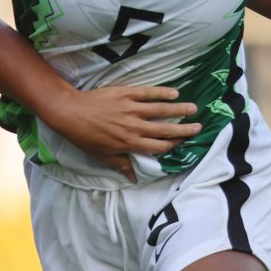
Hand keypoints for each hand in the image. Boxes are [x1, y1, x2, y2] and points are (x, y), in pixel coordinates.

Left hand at [47, 84, 201, 171]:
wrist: (71, 113)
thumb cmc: (85, 137)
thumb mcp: (102, 156)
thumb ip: (121, 164)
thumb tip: (133, 177)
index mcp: (130, 143)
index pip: (158, 146)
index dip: (173, 145)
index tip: (184, 142)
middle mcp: (135, 127)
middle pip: (165, 129)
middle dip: (184, 129)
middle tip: (199, 127)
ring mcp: (132, 109)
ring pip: (161, 109)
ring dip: (179, 109)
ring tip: (193, 108)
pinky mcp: (126, 94)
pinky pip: (148, 93)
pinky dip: (162, 92)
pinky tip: (174, 92)